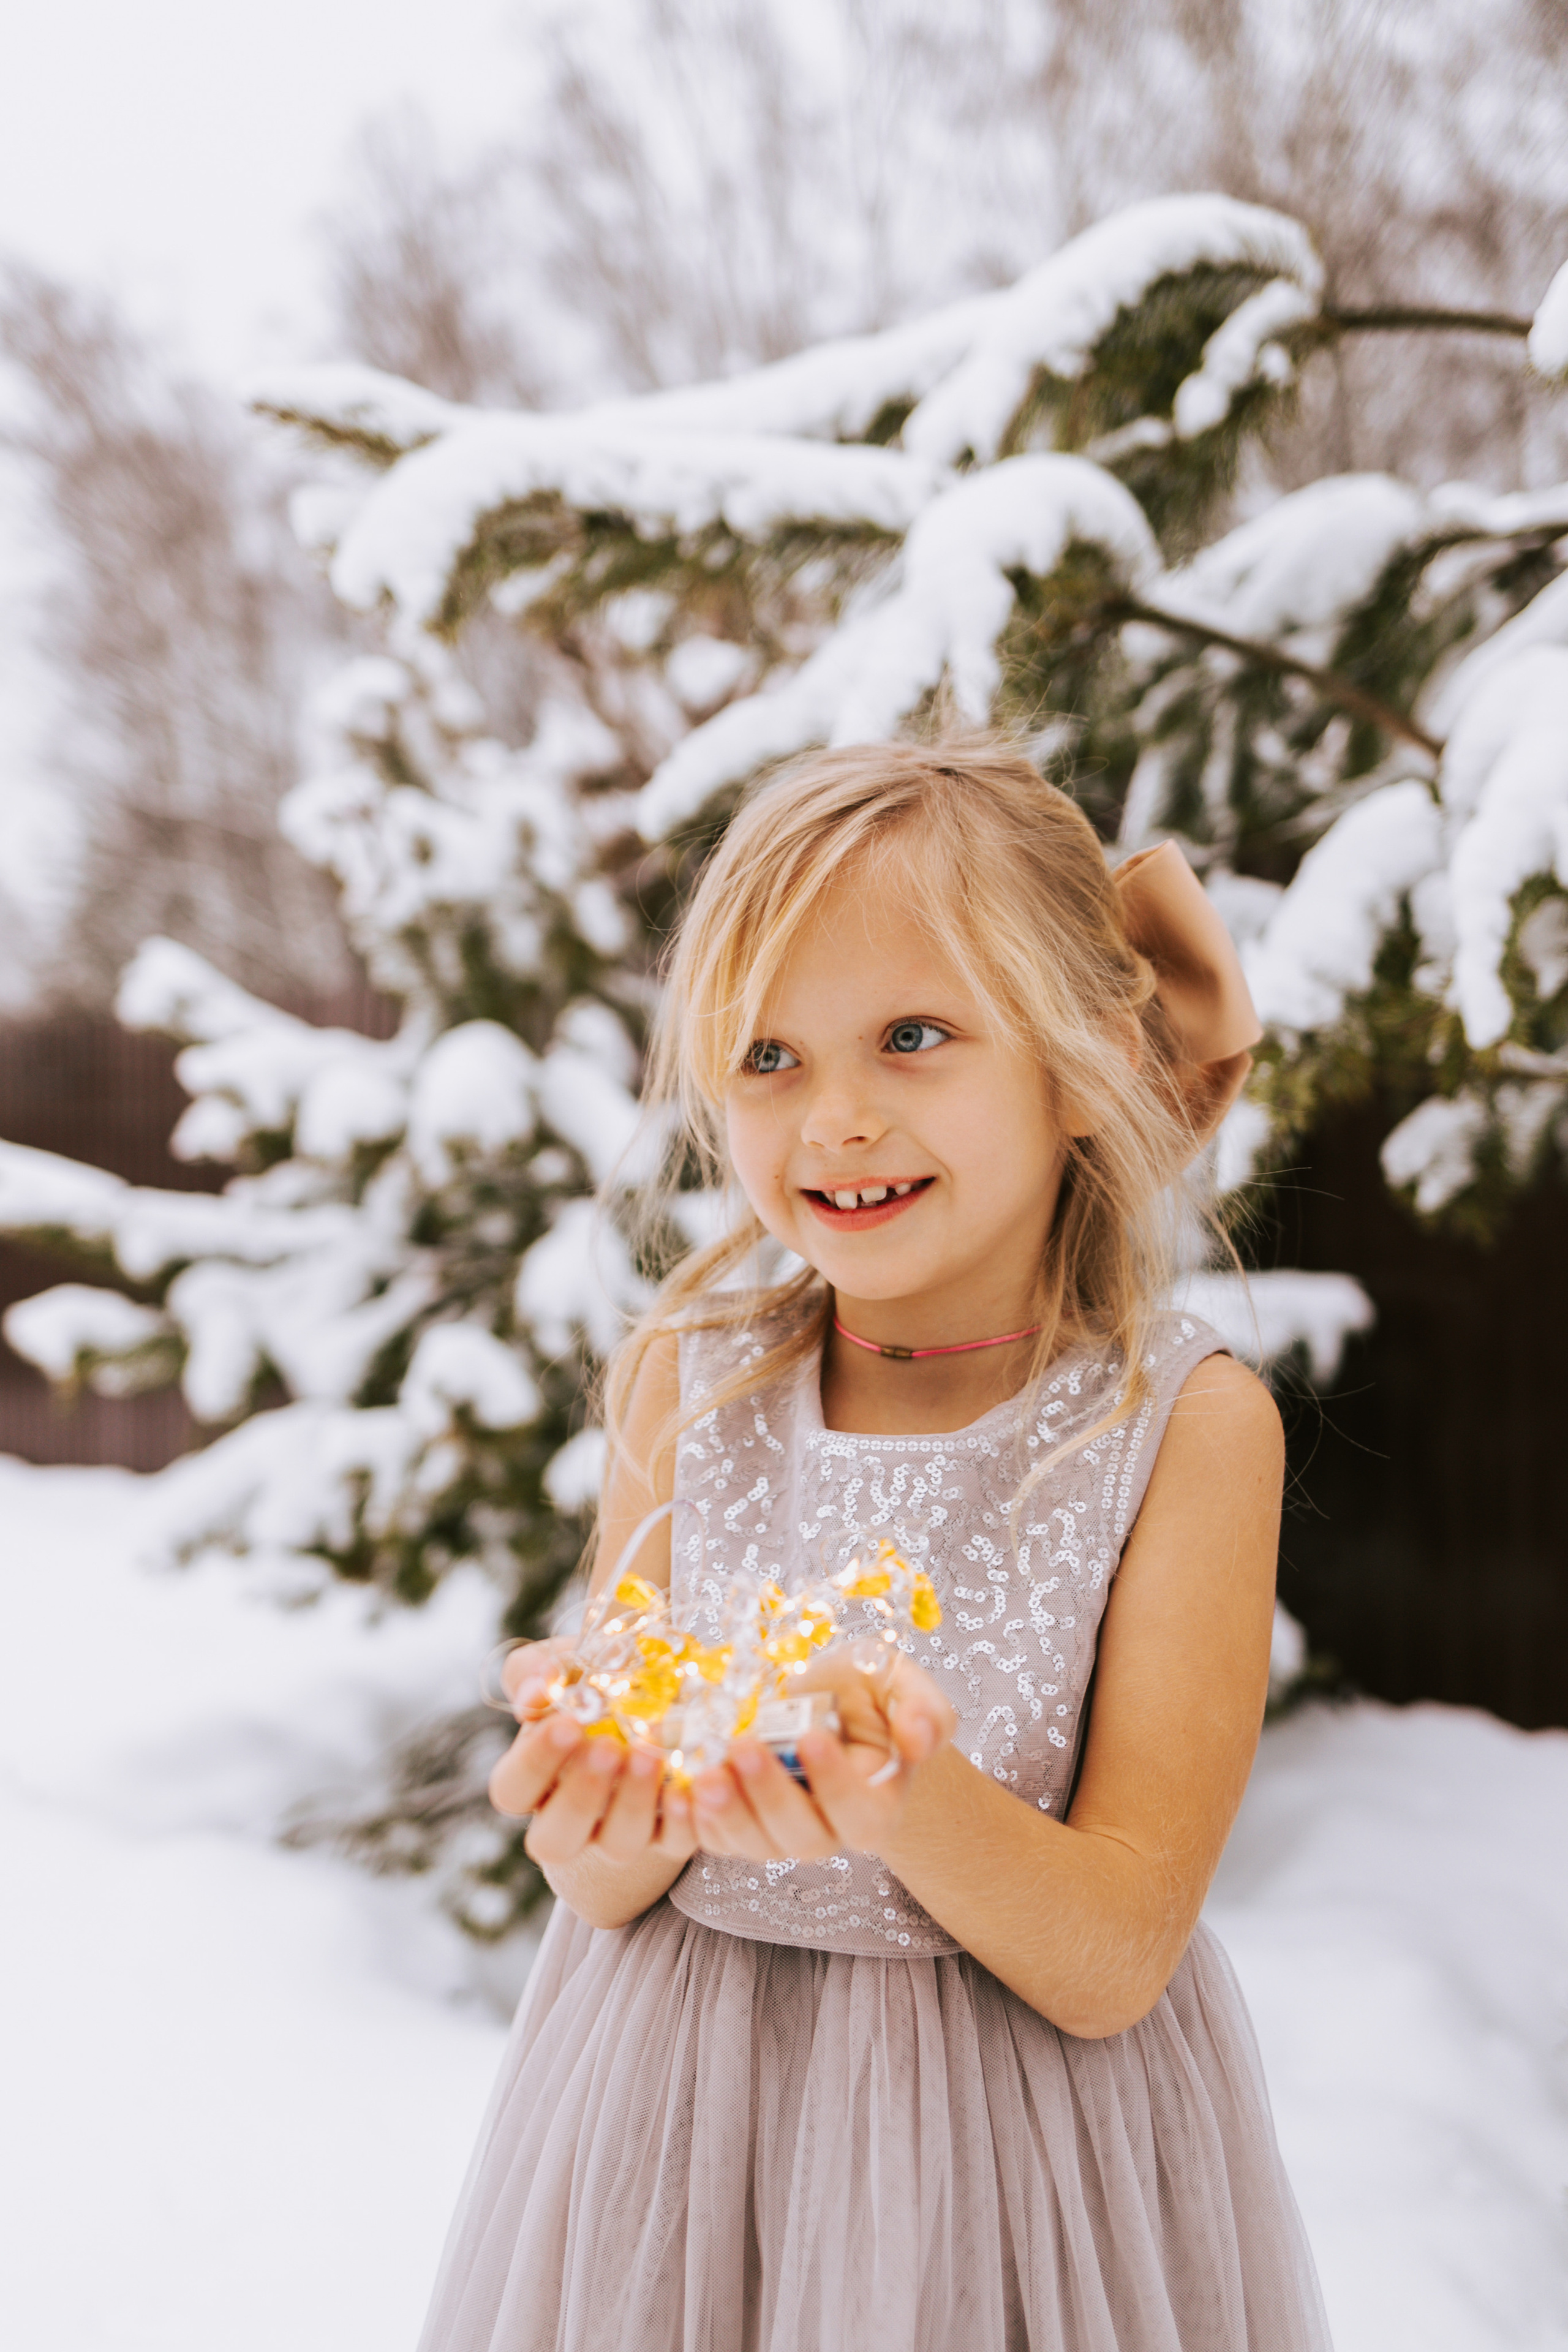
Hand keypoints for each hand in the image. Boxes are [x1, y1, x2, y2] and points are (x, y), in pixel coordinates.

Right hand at [489, 1642, 698, 1869]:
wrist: (659, 1694)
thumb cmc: (595, 1681)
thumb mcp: (564, 1666)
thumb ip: (539, 1671)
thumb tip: (535, 1691)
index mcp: (533, 1781)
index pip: (513, 1790)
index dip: (534, 1763)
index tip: (566, 1724)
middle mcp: (570, 1819)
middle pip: (554, 1839)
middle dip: (580, 1797)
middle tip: (607, 1747)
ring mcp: (618, 1833)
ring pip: (617, 1845)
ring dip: (633, 1803)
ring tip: (649, 1754)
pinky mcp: (669, 1835)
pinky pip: (675, 1843)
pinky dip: (681, 1822)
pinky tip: (685, 1791)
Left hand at [690, 1647, 956, 1863]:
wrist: (825, 1703)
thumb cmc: (867, 1693)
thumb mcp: (900, 1684)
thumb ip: (924, 1710)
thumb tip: (919, 1740)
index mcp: (878, 1804)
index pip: (861, 1813)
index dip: (835, 1782)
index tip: (812, 1736)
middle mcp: (831, 1832)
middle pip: (804, 1838)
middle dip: (770, 1795)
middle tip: (743, 1747)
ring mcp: (782, 1834)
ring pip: (756, 1846)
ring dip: (728, 1813)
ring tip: (705, 1772)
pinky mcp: (742, 1828)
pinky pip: (719, 1840)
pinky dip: (698, 1821)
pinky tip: (683, 1788)